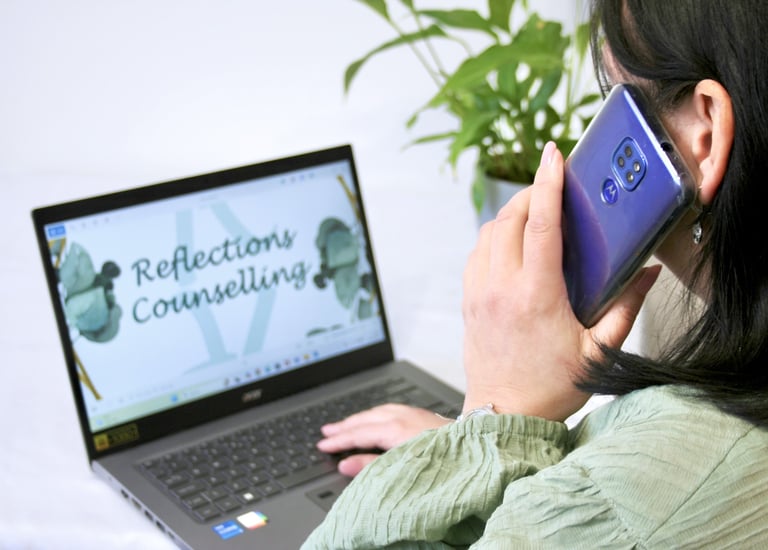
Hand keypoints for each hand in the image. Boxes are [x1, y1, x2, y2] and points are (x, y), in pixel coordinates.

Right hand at [316, 404, 452, 476]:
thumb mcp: (402, 468)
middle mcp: (402, 416)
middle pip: (365, 418)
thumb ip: (371, 466)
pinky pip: (390, 408)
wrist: (477, 448)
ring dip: (359, 417)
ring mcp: (413, 412)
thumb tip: (345, 464)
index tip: (323, 445)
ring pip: (377, 410)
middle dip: (345, 425)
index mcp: (395, 428)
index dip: (339, 440)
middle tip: (326, 432)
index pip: (358, 433)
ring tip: (345, 424)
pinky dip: (375, 413)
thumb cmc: (444, 460)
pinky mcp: (422, 413)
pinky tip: (375, 417)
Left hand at [462, 142, 659, 421]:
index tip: (554, 154)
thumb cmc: (551, 387)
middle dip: (530, 192)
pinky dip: (493, 237)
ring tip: (534, 215)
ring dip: (510, 214)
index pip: (541, 223)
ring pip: (487, 231)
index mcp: (536, 294)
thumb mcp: (599, 351)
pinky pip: (476, 253)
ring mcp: (479, 292)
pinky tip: (512, 246)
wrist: (503, 414)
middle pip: (509, 217)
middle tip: (551, 187)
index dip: (549, 182)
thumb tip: (647, 273)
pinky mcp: (468, 300)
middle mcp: (501, 287)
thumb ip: (626, 308)